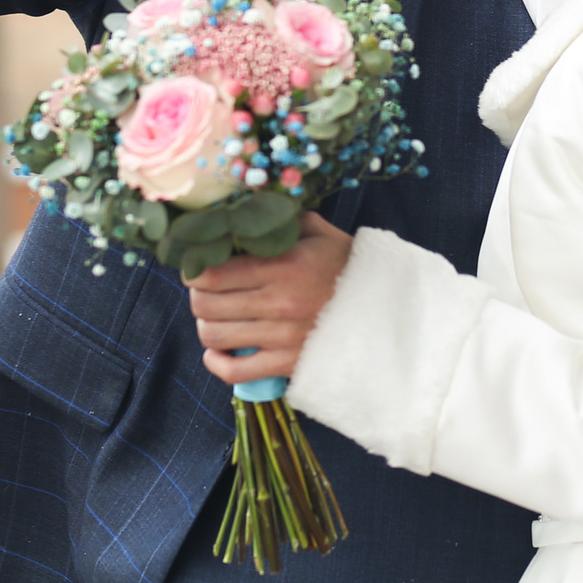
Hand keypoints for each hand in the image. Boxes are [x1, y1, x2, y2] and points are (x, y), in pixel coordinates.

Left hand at [186, 214, 352, 384]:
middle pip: (206, 304)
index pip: (212, 272)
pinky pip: (235, 372)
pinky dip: (216, 363)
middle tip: (204, 289)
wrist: (388, 311)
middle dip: (197, 295)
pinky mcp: (287, 365)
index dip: (194, 268)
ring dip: (205, 325)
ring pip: (214, 336)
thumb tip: (248, 210)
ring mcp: (281, 338)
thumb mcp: (320, 233)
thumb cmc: (351, 269)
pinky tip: (217, 352)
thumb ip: (283, 221)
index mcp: (283, 267)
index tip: (196, 264)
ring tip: (214, 316)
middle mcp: (277, 304)